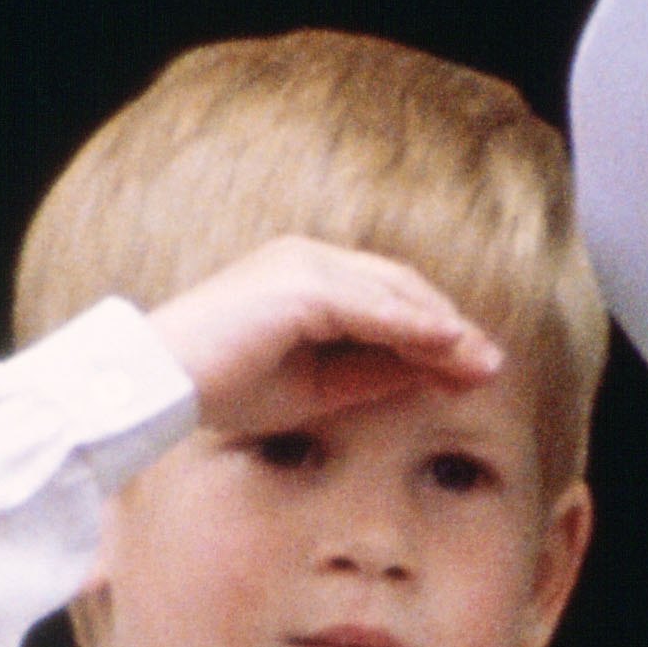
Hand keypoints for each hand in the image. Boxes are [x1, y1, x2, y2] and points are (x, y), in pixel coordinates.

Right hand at [145, 243, 502, 444]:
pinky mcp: (300, 284)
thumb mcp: (312, 386)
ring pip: (395, 292)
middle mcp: (307, 258)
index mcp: (305, 277)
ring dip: (442, 328)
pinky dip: (413, 325)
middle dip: (450, 328)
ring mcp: (304, 265)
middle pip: (401, 288)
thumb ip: (368, 371)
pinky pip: (372, 304)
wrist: (157, 385)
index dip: (433, 332)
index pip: (388, 297)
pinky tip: (445, 346)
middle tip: (490, 366)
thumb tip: (430, 371)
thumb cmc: (221, 388)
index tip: (468, 370)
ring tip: (480, 362)